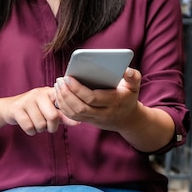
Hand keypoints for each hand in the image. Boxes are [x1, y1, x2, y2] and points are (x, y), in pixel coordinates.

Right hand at [0, 87, 78, 135]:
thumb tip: (78, 122)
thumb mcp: (49, 110)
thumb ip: (63, 116)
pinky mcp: (17, 109)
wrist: (9, 108)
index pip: (63, 101)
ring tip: (36, 124)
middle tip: (48, 127)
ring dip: (40, 129)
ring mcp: (27, 100)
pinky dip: (31, 131)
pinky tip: (29, 125)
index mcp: (49, 91)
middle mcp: (38, 93)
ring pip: (40, 124)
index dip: (67, 111)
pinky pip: (29, 127)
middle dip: (52, 127)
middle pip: (53, 116)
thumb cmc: (34, 110)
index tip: (67, 118)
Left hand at [53, 67, 175, 151]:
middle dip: (67, 94)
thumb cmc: (129, 97)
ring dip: (62, 100)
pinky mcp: (87, 121)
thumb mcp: (135, 86)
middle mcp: (103, 113)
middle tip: (59, 80)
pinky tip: (58, 95)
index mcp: (114, 102)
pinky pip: (72, 117)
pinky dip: (63, 106)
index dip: (78, 89)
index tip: (68, 77)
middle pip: (80, 108)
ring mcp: (94, 119)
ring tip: (57, 85)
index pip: (92, 98)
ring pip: (74, 114)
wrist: (127, 119)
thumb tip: (125, 70)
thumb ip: (133, 77)